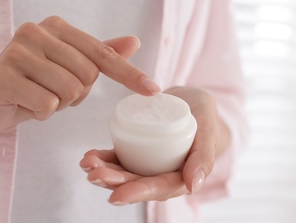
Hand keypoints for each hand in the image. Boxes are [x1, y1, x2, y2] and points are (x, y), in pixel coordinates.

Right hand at [0, 16, 159, 138]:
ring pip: (71, 91)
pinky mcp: (6, 77)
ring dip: (60, 104)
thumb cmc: (32, 83)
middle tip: (52, 90)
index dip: (130, 74)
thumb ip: (99, 53)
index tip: (154, 89)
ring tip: (39, 96)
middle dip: (77, 93)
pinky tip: (26, 104)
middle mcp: (37, 32)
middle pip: (88, 76)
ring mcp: (19, 52)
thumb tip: (134, 40)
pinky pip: (49, 105)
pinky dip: (43, 113)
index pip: (103, 54)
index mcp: (57, 27)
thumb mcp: (68, 67)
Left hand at [79, 87, 229, 203]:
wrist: (193, 101)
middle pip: (138, 182)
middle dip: (114, 182)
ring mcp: (149, 163)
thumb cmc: (203, 114)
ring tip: (88, 164)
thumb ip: (204, 156)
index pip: (160, 188)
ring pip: (125, 173)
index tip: (116, 195)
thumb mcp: (208, 128)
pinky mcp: (139, 151)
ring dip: (105, 172)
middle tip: (94, 175)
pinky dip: (104, 158)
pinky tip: (89, 156)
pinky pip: (120, 158)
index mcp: (182, 175)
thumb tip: (193, 186)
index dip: (138, 192)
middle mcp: (164, 173)